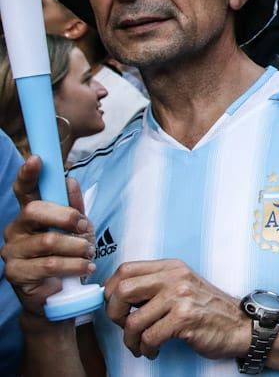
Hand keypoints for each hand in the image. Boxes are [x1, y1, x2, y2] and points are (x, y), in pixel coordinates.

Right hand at [1, 156, 94, 316]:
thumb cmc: (67, 257)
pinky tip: (85, 268)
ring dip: (76, 247)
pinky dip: (73, 266)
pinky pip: (48, 265)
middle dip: (67, 217)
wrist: (59, 296)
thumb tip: (70, 181)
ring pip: (47, 241)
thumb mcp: (77, 230)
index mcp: (30, 215)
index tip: (36, 159)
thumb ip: (74, 208)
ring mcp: (12, 252)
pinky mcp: (15, 273)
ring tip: (89, 254)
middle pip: (36, 211)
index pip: (25, 190)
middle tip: (86, 229)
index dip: (28, 174)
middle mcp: (16, 230)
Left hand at [105, 259, 245, 359]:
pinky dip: (146, 349)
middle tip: (124, 326)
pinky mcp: (185, 318)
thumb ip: (155, 286)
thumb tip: (117, 297)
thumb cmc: (208, 310)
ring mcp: (181, 297)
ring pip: (133, 320)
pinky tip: (154, 350)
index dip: (111, 290)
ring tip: (140, 345)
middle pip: (122, 290)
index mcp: (172, 267)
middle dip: (115, 314)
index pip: (125, 270)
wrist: (241, 326)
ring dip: (130, 340)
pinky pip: (148, 337)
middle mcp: (175, 278)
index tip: (116, 306)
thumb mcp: (182, 287)